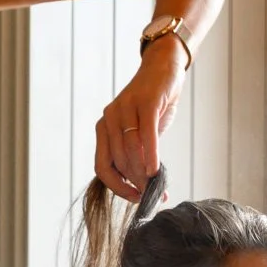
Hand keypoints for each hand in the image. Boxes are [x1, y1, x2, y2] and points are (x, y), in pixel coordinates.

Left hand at [96, 41, 185, 202]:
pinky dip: (151, 156)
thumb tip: (147, 186)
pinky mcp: (145, 103)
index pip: (102, 167)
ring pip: (131, 151)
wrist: (164, 67)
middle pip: (119, 162)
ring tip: (158, 187)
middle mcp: (109, 119)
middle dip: (136, 183)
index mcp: (104, 129)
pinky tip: (156, 171)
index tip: (136, 198)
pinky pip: (146, 135)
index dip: (117, 187)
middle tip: (153, 196)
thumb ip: (139, 155)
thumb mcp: (142, 132)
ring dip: (144, 174)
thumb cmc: (155, 104)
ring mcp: (125, 109)